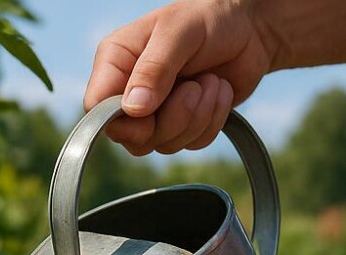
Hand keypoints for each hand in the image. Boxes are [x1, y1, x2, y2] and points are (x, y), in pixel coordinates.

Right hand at [84, 0, 278, 154]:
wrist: (248, 28)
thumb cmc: (208, 19)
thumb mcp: (179, 32)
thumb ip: (154, 68)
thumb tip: (133, 109)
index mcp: (116, 62)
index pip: (97, 109)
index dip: (122, 120)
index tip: (152, 107)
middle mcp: (129, 91)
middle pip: (132, 137)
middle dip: (171, 120)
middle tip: (194, 88)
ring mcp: (156, 112)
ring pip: (164, 144)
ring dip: (197, 116)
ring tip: (210, 81)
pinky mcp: (183, 124)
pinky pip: (192, 144)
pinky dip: (212, 120)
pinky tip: (219, 90)